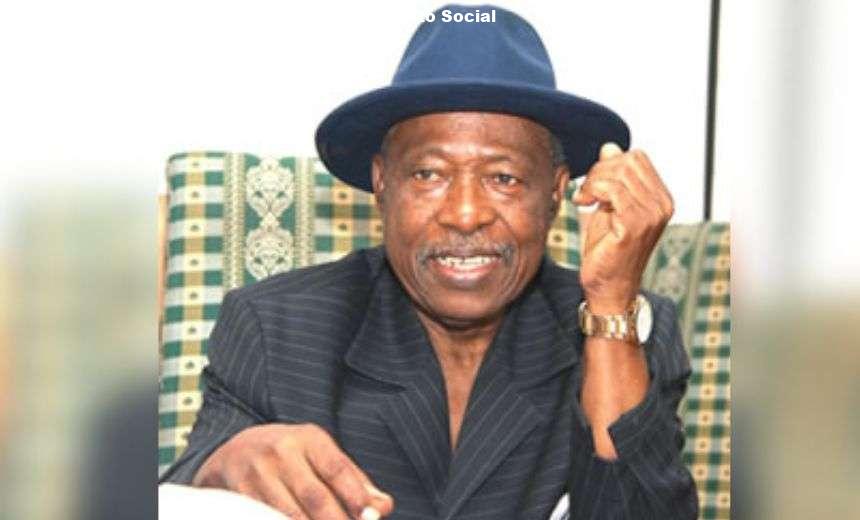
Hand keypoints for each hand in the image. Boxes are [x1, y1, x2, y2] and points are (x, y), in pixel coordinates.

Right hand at [193, 423, 394, 519]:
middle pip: (314, 496)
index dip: (355, 496)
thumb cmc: (291, 456)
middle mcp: (281, 452)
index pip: (336, 469)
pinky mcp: (239, 496)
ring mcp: (257, 474)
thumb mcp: (321, 455)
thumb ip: (354, 480)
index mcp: (308, 439)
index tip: (370, 517)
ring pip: (289, 514)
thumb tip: (383, 507)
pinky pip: (265, 518)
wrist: (234, 450)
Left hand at [572, 143, 672, 312]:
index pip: (636, 157)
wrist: (608, 286)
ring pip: (618, 173)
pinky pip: (612, 190)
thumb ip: (613, 177)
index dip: (609, 164)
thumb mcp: (610, 205)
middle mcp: (663, 204)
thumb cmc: (609, 248)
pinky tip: (584, 204)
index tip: (593, 184)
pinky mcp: (635, 225)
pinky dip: (593, 191)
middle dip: (598, 171)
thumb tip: (611, 147)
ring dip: (593, 182)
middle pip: (627, 161)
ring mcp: (652, 215)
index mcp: (661, 198)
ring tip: (585, 199)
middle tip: (586, 192)